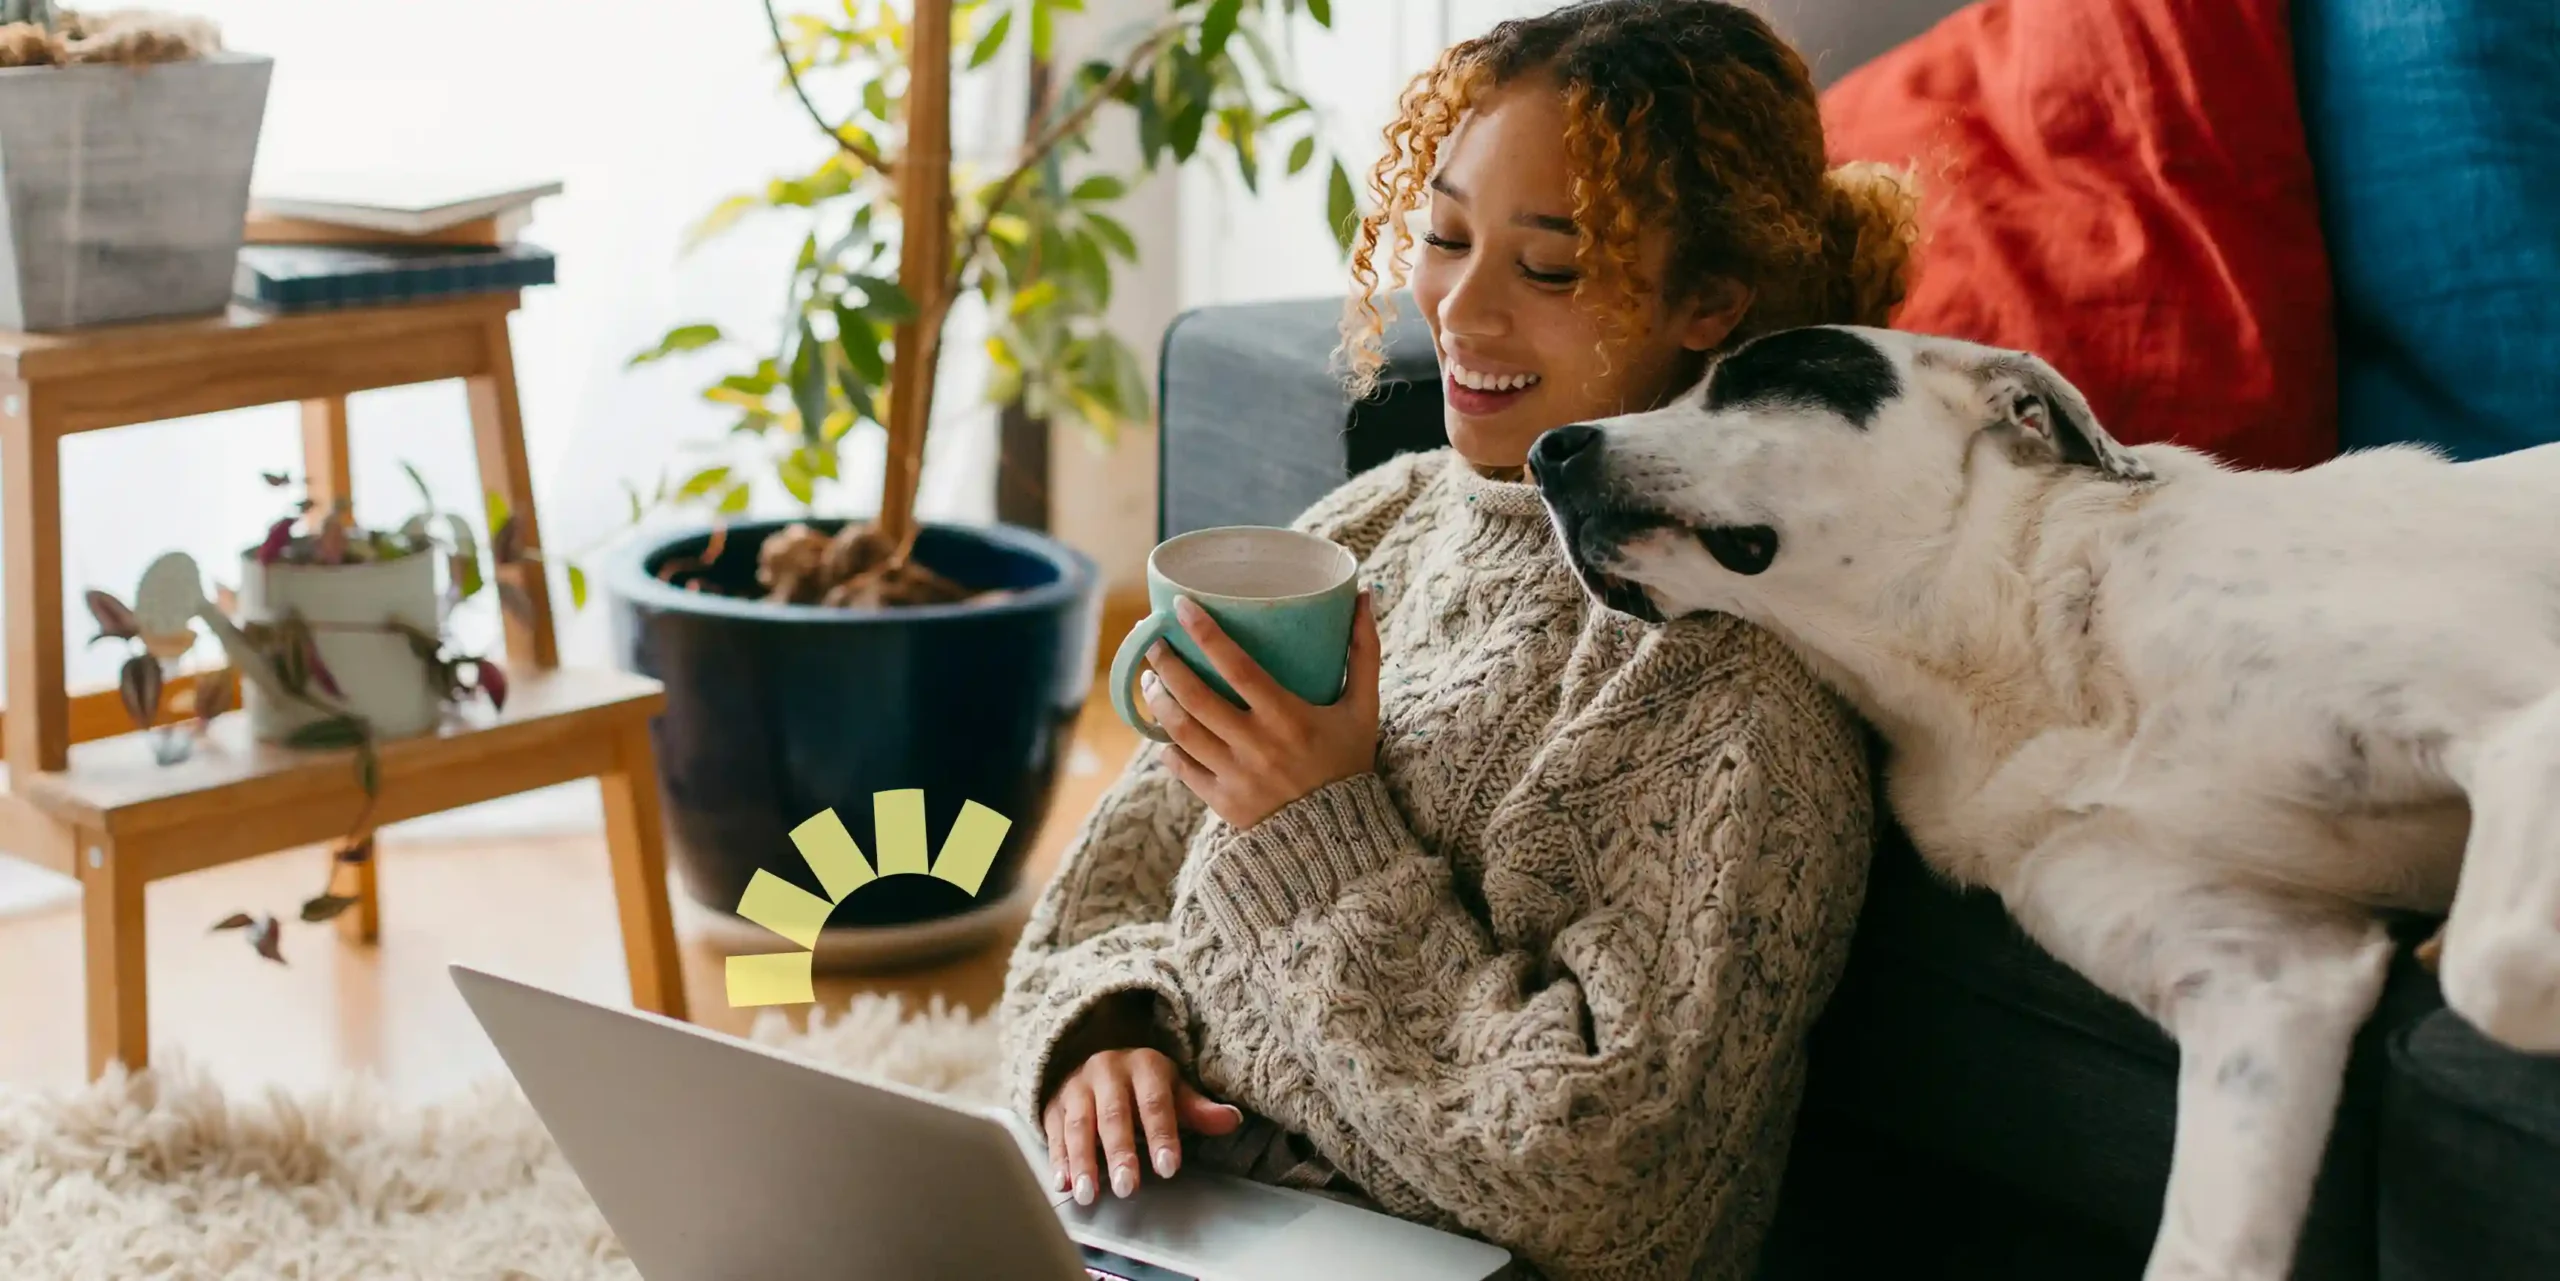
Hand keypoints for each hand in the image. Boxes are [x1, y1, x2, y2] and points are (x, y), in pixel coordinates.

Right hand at [1043, 1046, 1245, 1204]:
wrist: (1096, 1064)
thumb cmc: (1143, 1085)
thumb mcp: (1173, 1089)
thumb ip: (1198, 1109)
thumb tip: (1232, 1119)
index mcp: (1143, 1066)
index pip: (1155, 1102)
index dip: (1162, 1135)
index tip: (1169, 1168)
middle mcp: (1106, 1071)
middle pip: (1113, 1115)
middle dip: (1120, 1153)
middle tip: (1127, 1188)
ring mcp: (1076, 1087)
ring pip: (1079, 1125)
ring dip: (1083, 1162)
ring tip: (1090, 1194)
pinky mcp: (1053, 1105)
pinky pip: (1054, 1133)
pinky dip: (1058, 1160)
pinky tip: (1063, 1183)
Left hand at [1143, 591, 1380, 829]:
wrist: (1340, 837)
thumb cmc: (1349, 761)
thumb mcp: (1363, 707)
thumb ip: (1364, 652)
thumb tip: (1363, 595)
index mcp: (1289, 717)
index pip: (1237, 667)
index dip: (1206, 633)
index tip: (1181, 605)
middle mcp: (1257, 746)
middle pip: (1196, 696)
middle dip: (1166, 663)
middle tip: (1152, 639)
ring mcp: (1236, 776)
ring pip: (1180, 731)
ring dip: (1158, 700)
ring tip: (1150, 679)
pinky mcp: (1223, 802)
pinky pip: (1182, 769)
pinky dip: (1167, 746)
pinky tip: (1162, 727)